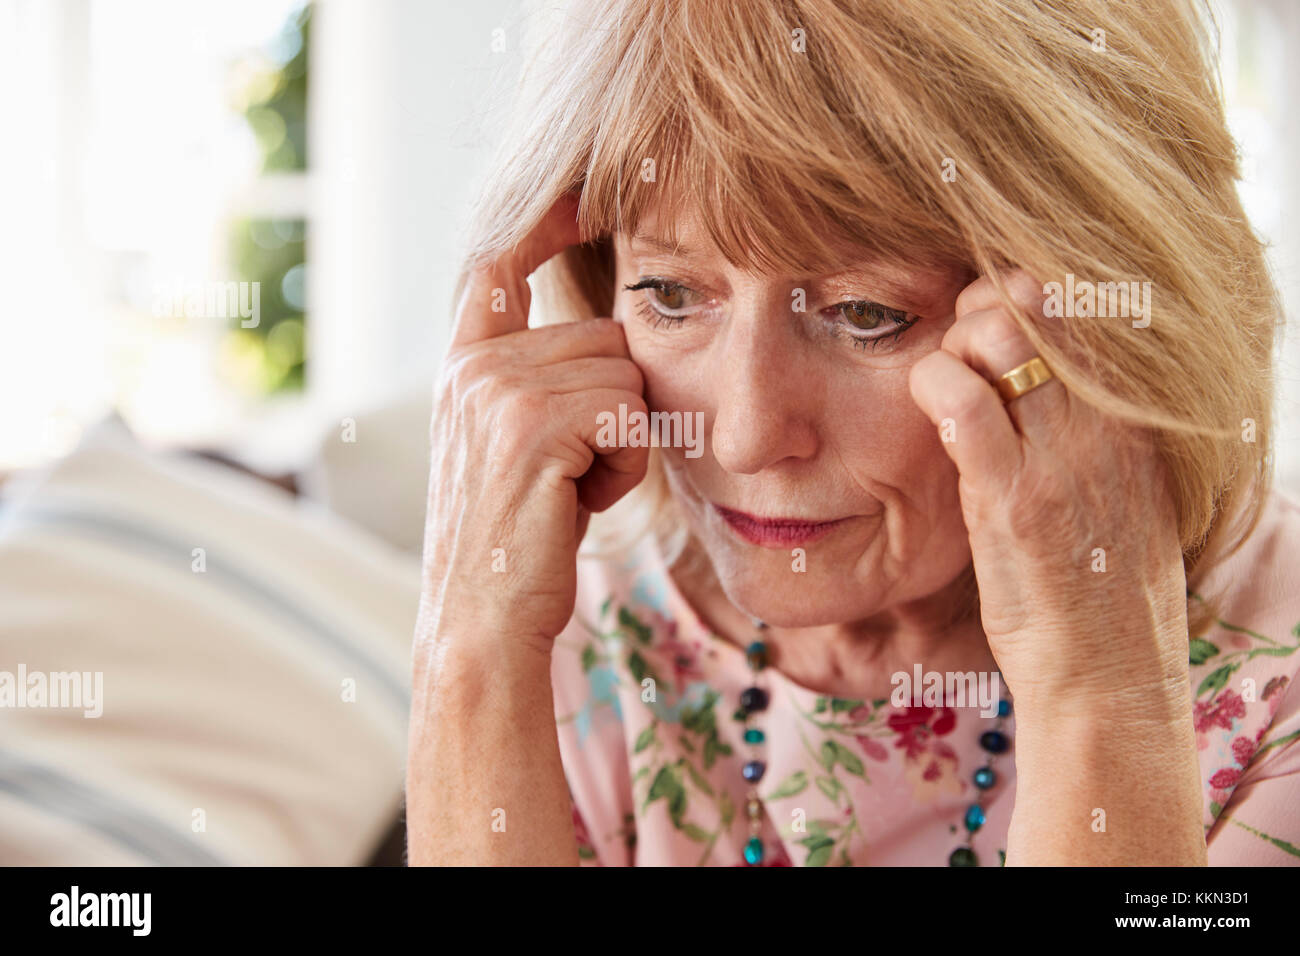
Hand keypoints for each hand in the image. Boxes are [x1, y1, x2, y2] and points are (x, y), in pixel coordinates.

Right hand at [418, 193, 648, 650]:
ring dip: (624, 439)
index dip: (542, 221)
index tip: (584, 195)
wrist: (481, 623)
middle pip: (605, 334)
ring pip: (624, 375)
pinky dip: (627, 464)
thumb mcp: (516, 447)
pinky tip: (583, 501)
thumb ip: (541, 382)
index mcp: (464, 365)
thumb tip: (609, 335)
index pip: (498, 262)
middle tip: (579, 470)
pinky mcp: (532, 428)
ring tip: (577, 489)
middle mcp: (472, 368)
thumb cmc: (517, 541)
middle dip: (617, 404)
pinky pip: (628, 414)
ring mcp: (496, 393)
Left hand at [908, 270, 1190, 714]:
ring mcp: (1062, 459)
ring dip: (951, 344)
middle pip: (1035, 302)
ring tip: (939, 387)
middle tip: (952, 350)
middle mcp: (1105, 426)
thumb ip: (1089, 439)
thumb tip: (1039, 387)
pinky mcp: (1014, 501)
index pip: (1078, 306)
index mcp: (1131, 422)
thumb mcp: (1119, 498)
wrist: (1112, 676)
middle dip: (977, 307)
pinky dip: (934, 387)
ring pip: (999, 337)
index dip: (1017, 295)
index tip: (983, 325)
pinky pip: (965, 406)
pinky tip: (928, 410)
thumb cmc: (1103, 593)